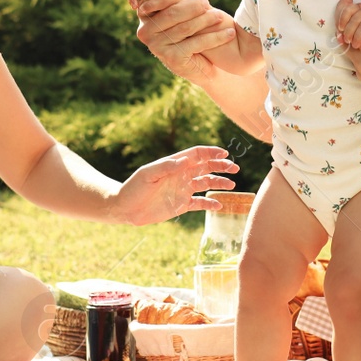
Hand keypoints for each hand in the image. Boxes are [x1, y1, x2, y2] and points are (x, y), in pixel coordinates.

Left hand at [114, 145, 238, 225]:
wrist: (125, 208)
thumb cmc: (134, 187)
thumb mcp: (148, 174)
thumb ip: (166, 166)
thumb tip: (185, 160)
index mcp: (175, 165)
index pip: (197, 155)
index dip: (211, 153)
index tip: (224, 153)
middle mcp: (181, 175)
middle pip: (206, 167)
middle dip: (221, 166)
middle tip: (235, 168)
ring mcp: (182, 190)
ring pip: (206, 184)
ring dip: (219, 183)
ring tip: (231, 185)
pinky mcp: (181, 205)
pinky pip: (199, 204)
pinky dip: (210, 204)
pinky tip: (219, 205)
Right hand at [132, 0, 236, 83]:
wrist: (203, 61)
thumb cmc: (192, 29)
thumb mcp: (184, 7)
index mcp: (145, 14)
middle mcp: (145, 31)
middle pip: (171, 13)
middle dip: (191, 7)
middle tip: (206, 2)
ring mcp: (157, 46)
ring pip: (185, 28)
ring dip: (206, 21)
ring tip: (221, 16)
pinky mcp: (172, 59)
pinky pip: (196, 44)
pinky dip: (215, 38)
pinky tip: (229, 33)